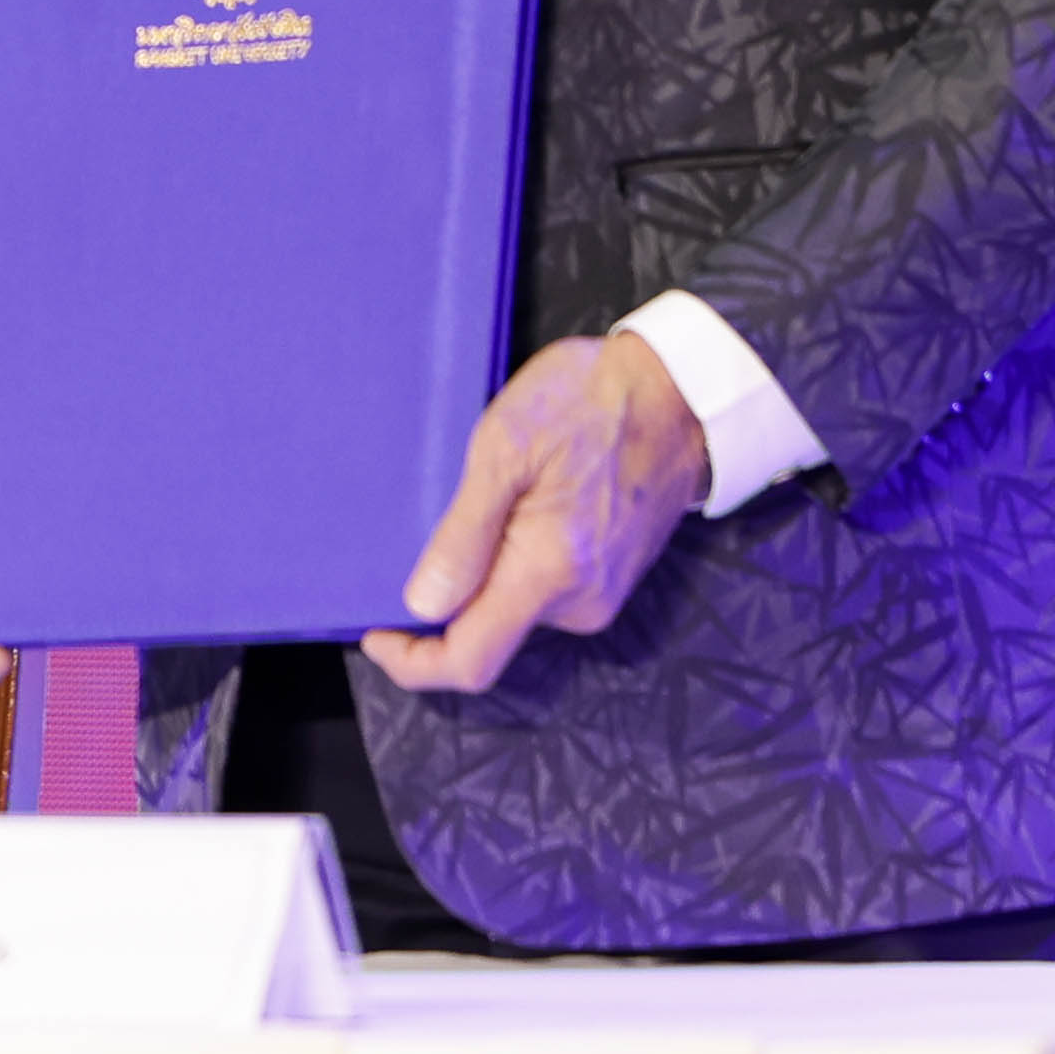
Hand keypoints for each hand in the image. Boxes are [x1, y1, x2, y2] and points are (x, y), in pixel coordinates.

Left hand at [365, 332, 707, 695]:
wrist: (681, 391)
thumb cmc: (588, 403)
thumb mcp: (506, 448)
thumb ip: (464, 535)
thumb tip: (421, 604)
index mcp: (547, 576)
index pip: (469, 661)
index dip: (412, 662)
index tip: (374, 633)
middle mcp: (579, 604)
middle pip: (488, 636)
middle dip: (443, 608)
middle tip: (410, 548)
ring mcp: (601, 594)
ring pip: (515, 609)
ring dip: (481, 577)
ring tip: (472, 510)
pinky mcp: (612, 577)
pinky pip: (545, 591)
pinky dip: (513, 566)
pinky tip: (509, 512)